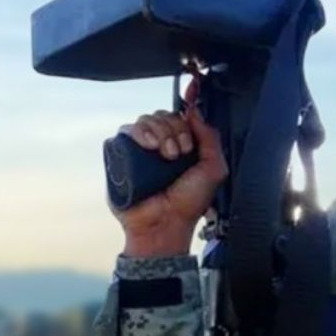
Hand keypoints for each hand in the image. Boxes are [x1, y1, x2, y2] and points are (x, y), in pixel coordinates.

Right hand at [112, 96, 227, 258]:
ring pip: (146, 119)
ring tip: (165, 156)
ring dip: (159, 132)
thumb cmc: (188, 203)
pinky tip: (147, 146)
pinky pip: (125, 130)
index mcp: (181, 145)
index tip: (189, 142)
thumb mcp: (213, 169)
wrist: (165, 224)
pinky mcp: (122, 155)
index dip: (185, 121)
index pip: (180, 117)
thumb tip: (195, 111)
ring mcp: (140, 150)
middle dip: (174, 131)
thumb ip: (210, 137)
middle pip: (163, 115)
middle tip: (178, 154)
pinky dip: (138, 132)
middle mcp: (160, 145)